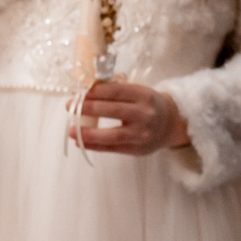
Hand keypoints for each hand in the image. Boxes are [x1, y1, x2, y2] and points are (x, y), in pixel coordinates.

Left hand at [71, 81, 189, 155]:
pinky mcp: (137, 149)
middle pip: (113, 111)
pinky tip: (81, 142)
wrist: (170, 124)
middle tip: (70, 106)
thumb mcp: (139, 93)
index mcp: (145, 95)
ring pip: (112, 134)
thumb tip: (85, 94)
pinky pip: (112, 148)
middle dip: (88, 108)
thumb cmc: (147, 105)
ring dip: (89, 133)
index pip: (117, 91)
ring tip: (71, 130)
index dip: (96, 92)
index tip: (81, 93)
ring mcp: (142, 134)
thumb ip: (117, 93)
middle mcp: (145, 114)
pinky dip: (94, 145)